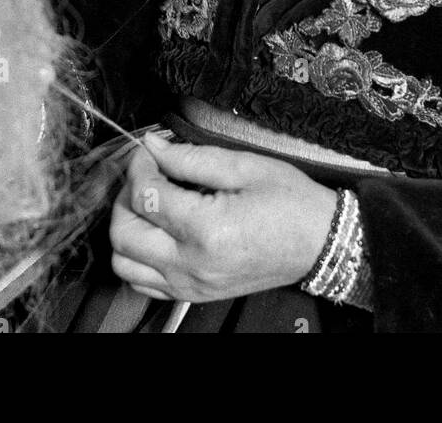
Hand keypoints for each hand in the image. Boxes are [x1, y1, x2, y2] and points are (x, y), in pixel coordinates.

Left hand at [109, 133, 337, 302]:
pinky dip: (137, 257)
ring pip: (124, 263)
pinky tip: (156, 233)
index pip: (145, 196)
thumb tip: (153, 146)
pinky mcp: (193, 294)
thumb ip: (190, 157)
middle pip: (123, 234)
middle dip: (126, 196)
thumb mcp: (243, 166)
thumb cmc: (289, 202)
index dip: (139, 165)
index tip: (149, 151)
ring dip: (127, 228)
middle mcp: (193, 264)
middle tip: (148, 175)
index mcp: (206, 230)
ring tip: (151, 205)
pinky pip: (142, 284)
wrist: (319, 243)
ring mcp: (191, 285)